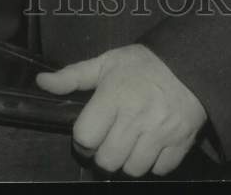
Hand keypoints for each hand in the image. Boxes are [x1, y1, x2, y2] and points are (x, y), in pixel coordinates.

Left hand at [36, 43, 206, 176]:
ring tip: (131, 142)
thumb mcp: (106, 62)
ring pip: (132, 169)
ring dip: (128, 160)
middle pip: (107, 160)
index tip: (91, 131)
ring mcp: (160, 132)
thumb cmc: (142, 63)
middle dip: (105, 152)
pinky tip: (152, 144)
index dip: (84, 137)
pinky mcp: (180, 142)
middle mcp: (136, 116)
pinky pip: (160, 170)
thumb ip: (73, 76)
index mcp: (114, 95)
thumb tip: (41, 82)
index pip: (85, 136)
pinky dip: (154, 163)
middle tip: (111, 138)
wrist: (189, 62)